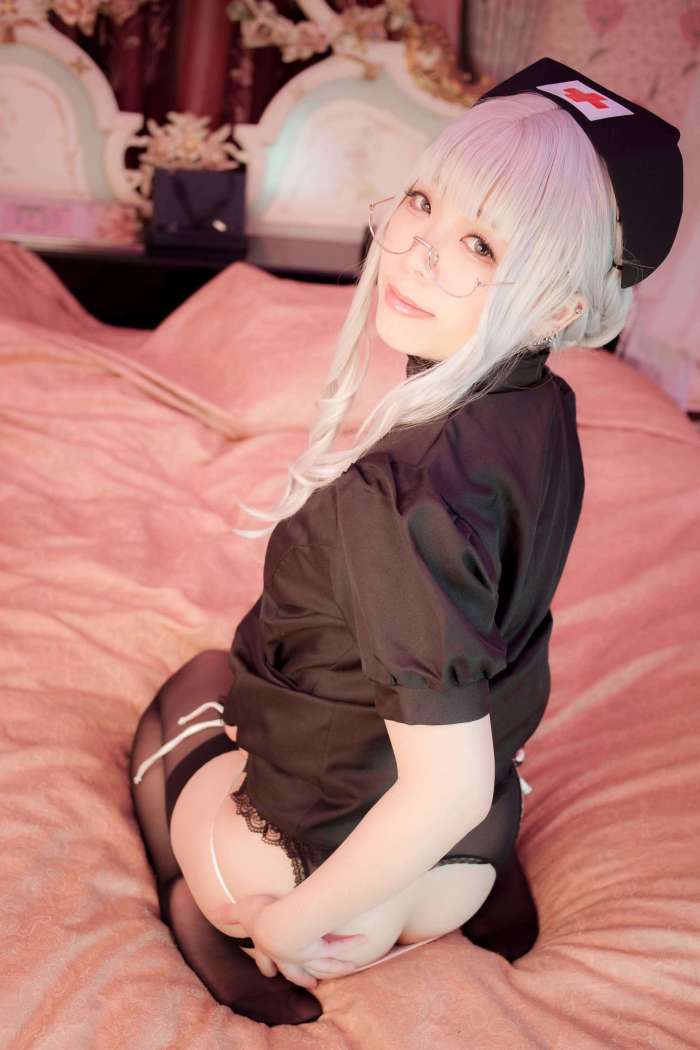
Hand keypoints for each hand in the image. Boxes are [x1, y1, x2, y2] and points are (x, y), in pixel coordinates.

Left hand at [215, 893, 368, 988]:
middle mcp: (288, 957)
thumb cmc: (260, 916)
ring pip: (323, 964)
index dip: (268, 967)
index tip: (270, 973)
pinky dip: (350, 945)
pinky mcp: (322, 948)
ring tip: (348, 968)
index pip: (268, 962)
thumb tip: (212, 911)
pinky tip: (362, 944)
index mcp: (268, 950)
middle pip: (296, 972)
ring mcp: (307, 956)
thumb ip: (227, 913)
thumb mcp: (241, 911)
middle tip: (311, 985)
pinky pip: (339, 947)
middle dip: (303, 978)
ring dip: (336, 966)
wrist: (281, 923)